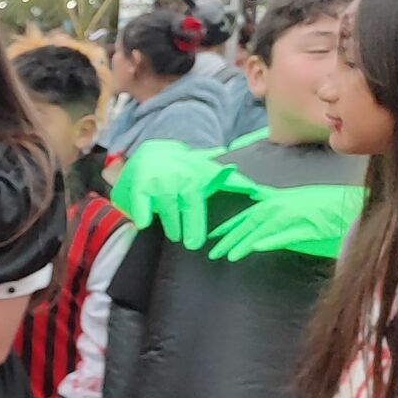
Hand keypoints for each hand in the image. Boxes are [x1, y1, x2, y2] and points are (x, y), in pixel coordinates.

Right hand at [110, 142, 253, 249]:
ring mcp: (158, 184)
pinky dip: (142, 214)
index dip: (197, 223)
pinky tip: (144, 224)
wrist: (153, 154)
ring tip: (175, 235)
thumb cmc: (186, 168)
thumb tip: (258, 190)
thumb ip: (233, 182)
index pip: (197, 205)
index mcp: (195, 179)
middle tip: (191, 244)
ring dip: (170, 225)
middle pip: (183, 208)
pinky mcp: (139, 188)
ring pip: (165, 210)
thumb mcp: (209, 172)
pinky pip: (140, 204)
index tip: (196, 242)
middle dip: (187, 226)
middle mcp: (177, 181)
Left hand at [207, 183, 365, 262]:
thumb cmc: (324, 208)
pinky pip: (287, 234)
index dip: (228, 226)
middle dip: (229, 238)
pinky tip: (258, 248)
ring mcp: (294, 216)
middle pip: (250, 224)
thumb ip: (276, 217)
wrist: (352, 205)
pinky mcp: (308, 227)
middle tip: (212, 252)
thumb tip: (259, 230)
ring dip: (244, 243)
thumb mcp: (294, 208)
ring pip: (263, 230)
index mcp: (277, 202)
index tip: (211, 236)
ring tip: (229, 256)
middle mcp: (281, 207)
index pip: (247, 215)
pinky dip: (272, 240)